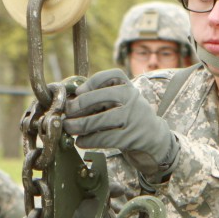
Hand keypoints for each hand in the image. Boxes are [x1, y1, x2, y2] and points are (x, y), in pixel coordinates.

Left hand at [64, 69, 178, 178]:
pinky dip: (88, 140)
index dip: (90, 83)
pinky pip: (103, 138)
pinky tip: (80, 141)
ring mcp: (131, 118)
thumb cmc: (127, 115)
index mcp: (128, 86)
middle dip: (77, 105)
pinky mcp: (129, 138)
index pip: (109, 76)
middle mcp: (132, 99)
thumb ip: (100, 96)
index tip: (78, 92)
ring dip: (78, 125)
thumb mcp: (120, 99)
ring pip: (98, 120)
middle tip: (67, 112)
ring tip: (69, 128)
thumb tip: (71, 100)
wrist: (152, 136)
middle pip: (99, 98)